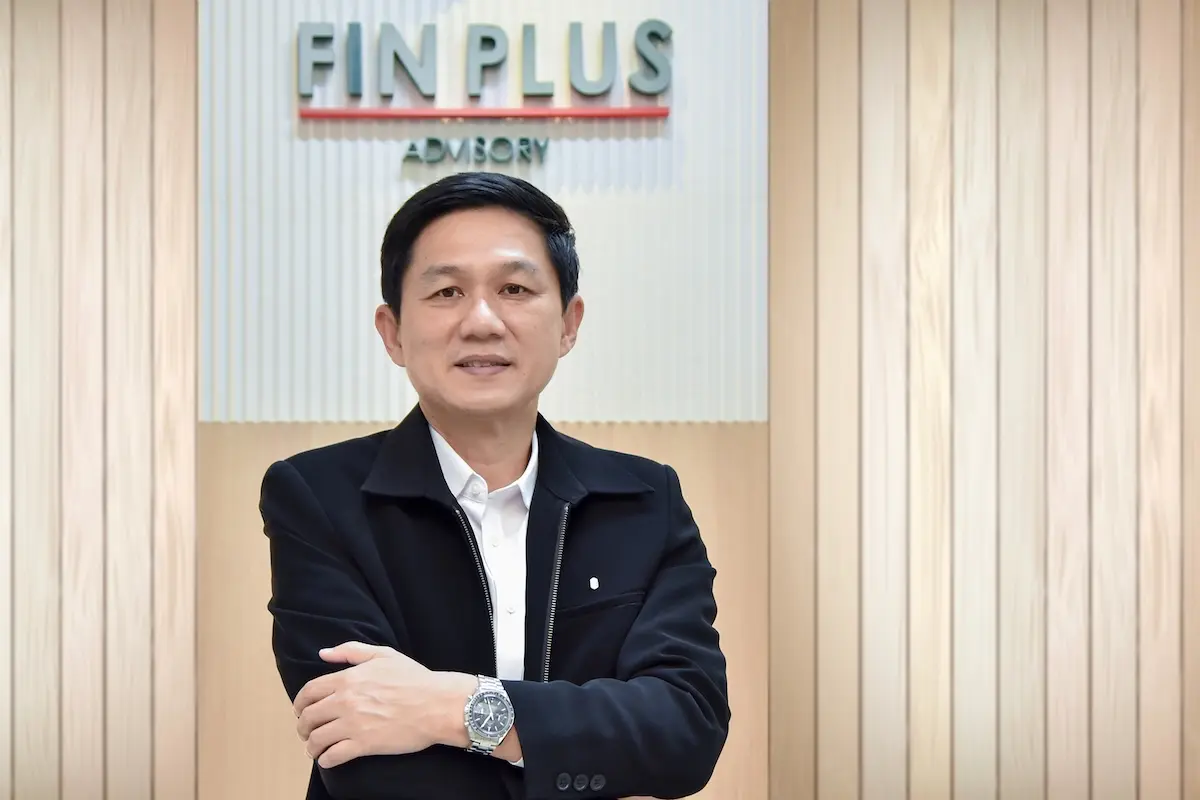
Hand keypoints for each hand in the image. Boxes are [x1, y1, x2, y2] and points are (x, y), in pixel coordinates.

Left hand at [293, 641, 466, 768]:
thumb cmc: (414, 679)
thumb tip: (323, 653)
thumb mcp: (384, 655)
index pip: (309, 692)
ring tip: (316, 749)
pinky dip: (326, 759)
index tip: (301, 711)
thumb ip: (351, 651)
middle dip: (303, 727)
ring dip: (312, 746)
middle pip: (308, 717)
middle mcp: (345, 701)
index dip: (299, 703)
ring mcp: (353, 724)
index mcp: (348, 679)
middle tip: (307, 732)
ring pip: (317, 739)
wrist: (437, 704)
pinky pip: (333, 756)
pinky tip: (328, 759)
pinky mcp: (364, 744)